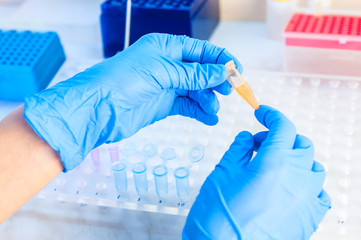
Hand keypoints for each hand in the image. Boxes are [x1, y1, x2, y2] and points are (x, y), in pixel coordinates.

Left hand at [24, 33, 241, 170]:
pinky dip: (200, 112)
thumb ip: (193, 74)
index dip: (221, 59)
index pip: (201, 50)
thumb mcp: (162, 72)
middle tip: (229, 92)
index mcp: (166, 47)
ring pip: (197, 90)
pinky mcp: (163, 104)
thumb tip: (222, 72)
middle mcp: (167, 65)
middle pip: (202, 70)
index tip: (237, 72)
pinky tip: (209, 119)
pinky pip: (188, 106)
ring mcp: (166, 85)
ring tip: (213, 109)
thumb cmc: (121, 80)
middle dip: (217, 81)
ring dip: (208, 99)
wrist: (97, 109)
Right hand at [183, 105, 330, 239]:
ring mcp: (307, 200)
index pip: (283, 127)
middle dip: (281, 138)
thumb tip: (249, 137)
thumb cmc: (217, 213)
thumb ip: (239, 149)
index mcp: (274, 162)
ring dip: (297, 160)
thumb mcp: (223, 172)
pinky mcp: (309, 219)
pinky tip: (291, 189)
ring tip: (276, 167)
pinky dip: (308, 186)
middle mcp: (297, 178)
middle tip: (259, 146)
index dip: (272, 115)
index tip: (262, 113)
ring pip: (314, 168)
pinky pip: (320, 195)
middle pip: (301, 144)